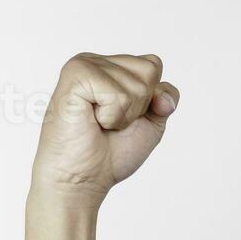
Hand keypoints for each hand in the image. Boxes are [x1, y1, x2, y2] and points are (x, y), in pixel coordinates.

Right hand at [30, 52, 179, 202]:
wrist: (82, 178)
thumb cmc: (110, 153)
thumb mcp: (151, 123)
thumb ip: (165, 99)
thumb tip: (164, 96)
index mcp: (111, 67)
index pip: (154, 65)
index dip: (151, 99)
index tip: (125, 118)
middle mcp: (96, 61)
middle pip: (150, 69)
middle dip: (139, 106)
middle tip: (111, 122)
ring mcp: (84, 64)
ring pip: (137, 84)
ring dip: (124, 115)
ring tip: (100, 123)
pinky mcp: (75, 75)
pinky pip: (118, 94)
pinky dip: (112, 117)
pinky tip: (91, 121)